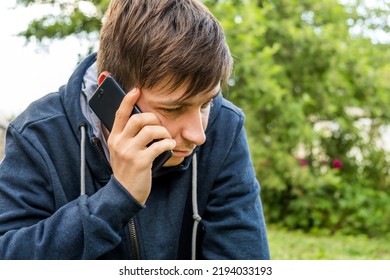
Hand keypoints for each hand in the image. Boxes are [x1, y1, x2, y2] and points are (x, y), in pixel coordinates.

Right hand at [107, 88, 175, 203]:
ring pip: (150, 130)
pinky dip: (168, 144)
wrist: (124, 193)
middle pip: (139, 119)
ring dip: (163, 132)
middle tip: (160, 127)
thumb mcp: (121, 152)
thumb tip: (143, 122)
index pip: (120, 114)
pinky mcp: (140, 161)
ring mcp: (129, 152)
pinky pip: (159, 145)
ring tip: (167, 139)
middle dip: (154, 119)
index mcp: (114, 138)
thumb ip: (127, 137)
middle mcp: (119, 142)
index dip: (128, 100)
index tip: (136, 90)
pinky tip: (170, 146)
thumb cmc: (127, 170)